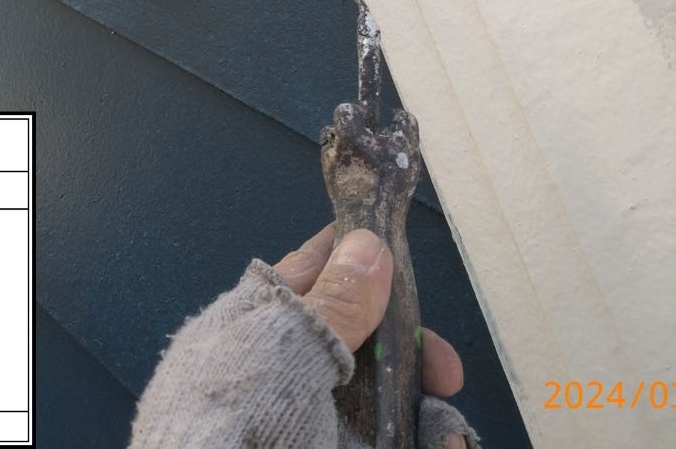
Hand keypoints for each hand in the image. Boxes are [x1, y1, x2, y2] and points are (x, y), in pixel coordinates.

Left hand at [274, 224, 467, 448]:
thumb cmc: (226, 422)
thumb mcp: (281, 348)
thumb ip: (331, 303)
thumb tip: (368, 246)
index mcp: (259, 322)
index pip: (316, 271)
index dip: (363, 260)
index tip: (407, 264)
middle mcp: (289, 368)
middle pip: (367, 340)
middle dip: (413, 352)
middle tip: (444, 372)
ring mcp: (314, 418)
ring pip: (387, 401)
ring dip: (428, 413)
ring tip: (449, 437)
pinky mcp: (337, 447)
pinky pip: (392, 439)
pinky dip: (426, 441)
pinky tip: (445, 445)